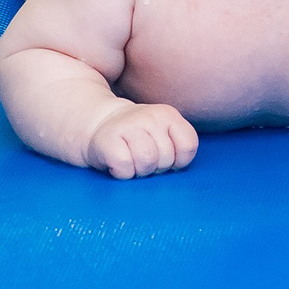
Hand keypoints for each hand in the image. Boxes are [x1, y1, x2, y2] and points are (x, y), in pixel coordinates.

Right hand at [83, 101, 197, 178]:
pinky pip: (125, 167)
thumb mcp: (162, 133)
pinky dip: (123, 173)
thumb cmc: (137, 137)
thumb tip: (176, 169)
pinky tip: (119, 166)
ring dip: (140, 171)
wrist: (99, 124)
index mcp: (169, 115)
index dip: (179, 161)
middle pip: (166, 158)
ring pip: (147, 161)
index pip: (188, 145)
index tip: (167, 160)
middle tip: (144, 162)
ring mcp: (129, 126)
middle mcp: (151, 117)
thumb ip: (176, 146)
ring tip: (133, 164)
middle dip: (157, 168)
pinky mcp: (108, 140)